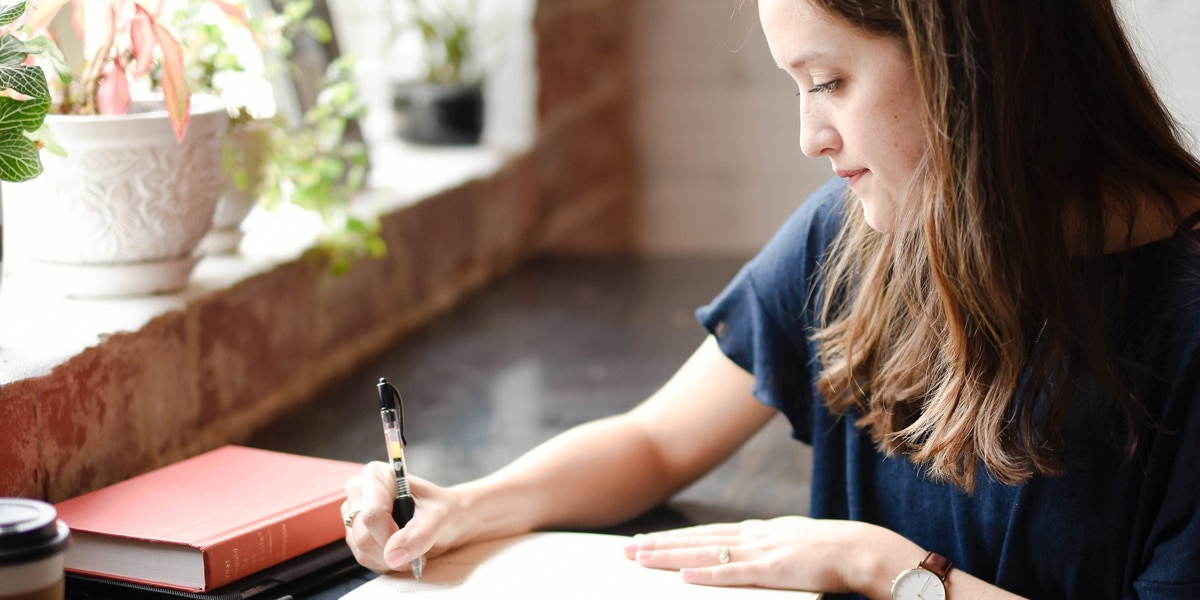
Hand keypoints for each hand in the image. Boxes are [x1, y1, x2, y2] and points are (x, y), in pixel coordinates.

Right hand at [341, 462, 463, 572]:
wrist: (446, 519)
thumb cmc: (442, 510)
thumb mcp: (440, 517)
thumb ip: (419, 534)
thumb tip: (393, 555)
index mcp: (377, 475)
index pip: (372, 514)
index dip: (390, 536)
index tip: (412, 542)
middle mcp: (359, 491)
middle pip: (364, 535)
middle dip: (392, 550)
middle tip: (417, 549)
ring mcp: (353, 513)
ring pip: (362, 549)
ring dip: (390, 559)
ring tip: (411, 549)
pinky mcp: (354, 532)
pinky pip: (363, 557)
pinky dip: (385, 562)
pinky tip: (400, 552)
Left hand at [623, 516, 916, 595]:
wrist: (861, 549)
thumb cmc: (831, 551)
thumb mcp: (792, 542)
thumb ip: (767, 545)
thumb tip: (747, 548)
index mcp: (758, 531)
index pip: (706, 533)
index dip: (674, 538)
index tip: (647, 541)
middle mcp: (752, 536)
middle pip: (696, 540)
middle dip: (660, 544)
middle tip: (627, 550)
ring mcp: (760, 552)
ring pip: (705, 552)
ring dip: (670, 556)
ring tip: (641, 558)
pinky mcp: (772, 570)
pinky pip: (732, 574)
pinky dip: (706, 573)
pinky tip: (683, 574)